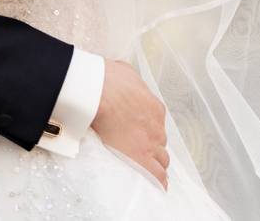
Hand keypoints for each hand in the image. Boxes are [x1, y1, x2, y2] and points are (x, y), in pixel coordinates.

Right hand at [90, 59, 168, 189]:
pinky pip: (156, 175)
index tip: (139, 134)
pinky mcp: (141, 158)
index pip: (156, 125)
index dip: (148, 131)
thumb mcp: (123, 72)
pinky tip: (157, 187)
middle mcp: (157, 126)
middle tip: (140, 150)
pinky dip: (157, 181)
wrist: (99, 92)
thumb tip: (121, 78)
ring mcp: (151, 143)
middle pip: (160, 142)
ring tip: (145, 168)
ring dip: (154, 162)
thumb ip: (127, 80)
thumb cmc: (106, 79)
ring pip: (161, 159)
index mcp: (153, 107)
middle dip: (152, 147)